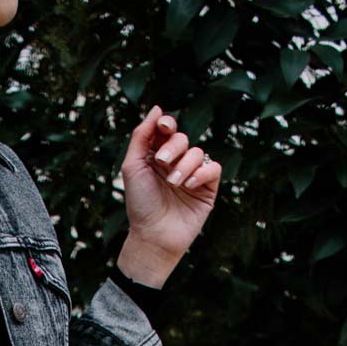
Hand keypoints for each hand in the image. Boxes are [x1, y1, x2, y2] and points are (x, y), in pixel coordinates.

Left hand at [118, 105, 220, 280]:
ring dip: (184, 165)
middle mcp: (176, 164)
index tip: (163, 127)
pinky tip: (189, 186)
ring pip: (198, 152)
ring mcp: (193, 176)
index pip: (167, 130)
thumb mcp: (133, 167)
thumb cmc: (140, 205)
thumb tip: (157, 109)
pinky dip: (202, 173)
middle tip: (162, 163)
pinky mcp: (207, 189)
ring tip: (173, 184)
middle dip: (173, 147)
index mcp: (156, 157)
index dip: (167, 124)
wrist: (153, 236)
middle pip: (182, 138)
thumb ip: (141, 136)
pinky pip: (213, 168)